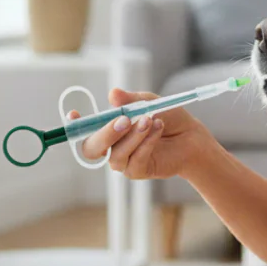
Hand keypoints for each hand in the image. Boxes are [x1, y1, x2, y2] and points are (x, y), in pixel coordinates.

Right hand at [72, 88, 211, 179]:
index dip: (75, 125)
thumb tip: (112, 94)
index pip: (84, 130)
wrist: (192, 136)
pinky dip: (146, 143)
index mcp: (108, 127)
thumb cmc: (168, 117)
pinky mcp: (138, 171)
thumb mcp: (150, 102)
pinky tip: (158, 129)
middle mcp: (111, 146)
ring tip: (150, 120)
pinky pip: (135, 161)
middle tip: (124, 119)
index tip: (74, 114)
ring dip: (133, 136)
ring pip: (115, 155)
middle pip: (92, 148)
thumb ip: (131, 100)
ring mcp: (123, 161)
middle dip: (105, 134)